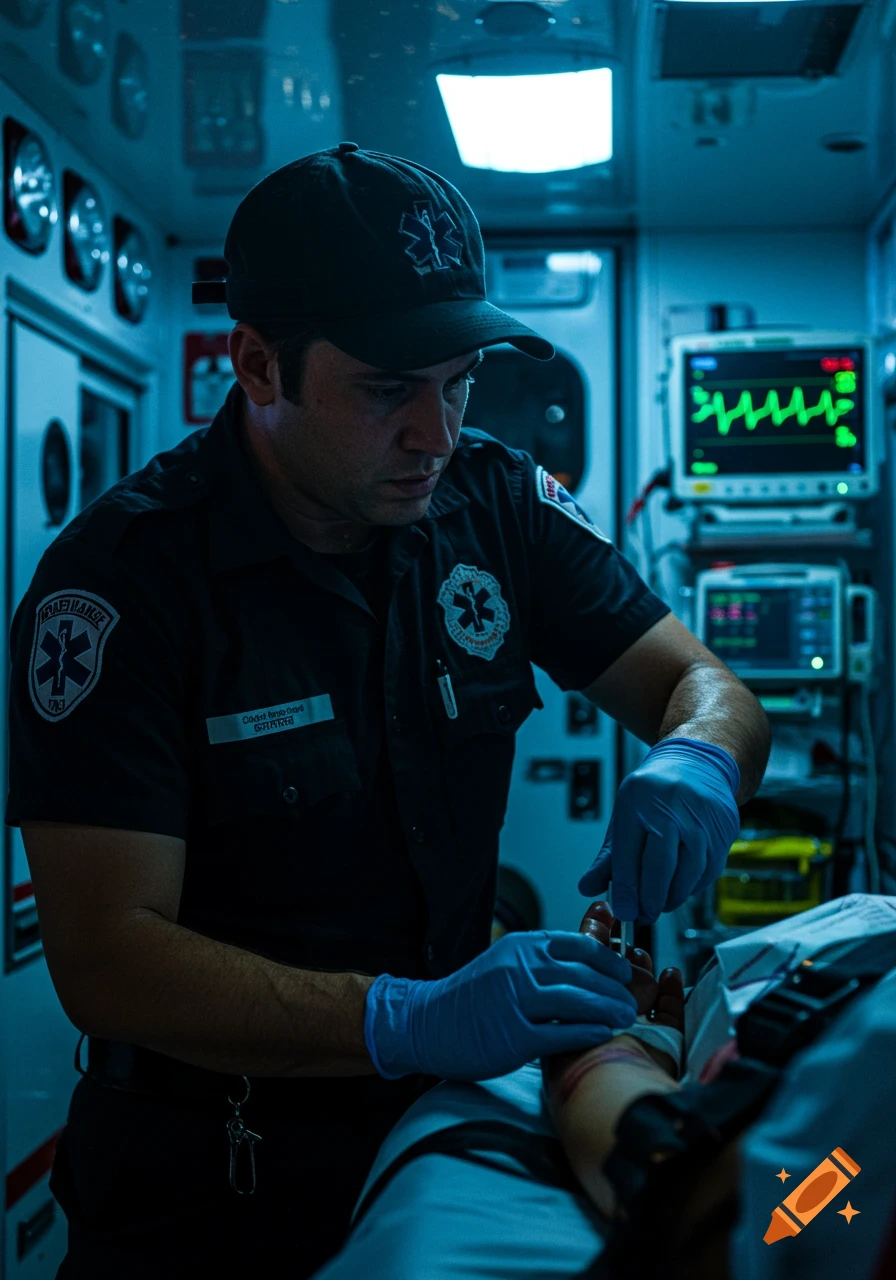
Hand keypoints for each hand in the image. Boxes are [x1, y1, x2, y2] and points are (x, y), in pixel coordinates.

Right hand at [364, 929, 638, 1081]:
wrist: (426, 1023)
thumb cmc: (470, 997)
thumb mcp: (505, 963)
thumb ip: (540, 962)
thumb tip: (588, 965)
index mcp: (520, 946)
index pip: (577, 945)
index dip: (608, 959)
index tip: (624, 972)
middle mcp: (518, 968)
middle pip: (583, 973)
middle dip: (614, 988)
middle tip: (632, 1001)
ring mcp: (514, 1001)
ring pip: (576, 1001)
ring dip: (607, 1009)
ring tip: (625, 1018)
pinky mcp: (511, 1035)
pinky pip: (559, 1033)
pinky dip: (585, 1032)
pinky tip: (602, 1034)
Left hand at [578, 737, 740, 923]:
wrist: (696, 762)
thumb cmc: (653, 793)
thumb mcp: (624, 815)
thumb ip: (608, 856)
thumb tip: (588, 888)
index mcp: (638, 801)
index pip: (628, 855)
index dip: (626, 891)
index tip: (625, 912)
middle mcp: (672, 807)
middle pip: (661, 866)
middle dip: (650, 899)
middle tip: (643, 915)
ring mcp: (702, 818)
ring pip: (689, 873)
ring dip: (673, 897)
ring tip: (660, 905)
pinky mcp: (724, 829)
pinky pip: (709, 870)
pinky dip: (693, 887)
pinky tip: (680, 889)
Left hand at [578, 900, 683, 1074]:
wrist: (608, 1091)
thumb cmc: (578, 1051)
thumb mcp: (569, 996)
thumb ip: (581, 965)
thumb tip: (590, 930)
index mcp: (573, 1015)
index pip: (582, 967)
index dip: (592, 936)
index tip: (601, 910)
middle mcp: (602, 1024)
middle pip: (613, 979)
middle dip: (617, 953)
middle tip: (622, 927)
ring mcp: (633, 1036)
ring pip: (642, 994)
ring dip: (642, 969)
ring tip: (639, 953)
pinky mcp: (662, 1048)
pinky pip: (670, 1016)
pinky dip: (672, 993)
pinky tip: (670, 974)